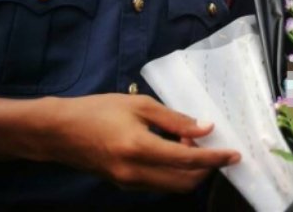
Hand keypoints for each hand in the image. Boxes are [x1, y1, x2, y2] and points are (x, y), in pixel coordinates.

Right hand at [40, 93, 239, 192]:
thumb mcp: (139, 105)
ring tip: (188, 139)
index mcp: (140, 149)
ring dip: (190, 169)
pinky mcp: (124, 184)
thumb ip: (175, 119)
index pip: (188, 160)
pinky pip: (158, 183)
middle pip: (184, 182)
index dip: (215, 158)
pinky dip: (174, 170)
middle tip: (209, 142)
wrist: (57, 131)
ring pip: (172, 186)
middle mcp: (135, 173)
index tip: (234, 154)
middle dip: (206, 168)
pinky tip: (173, 147)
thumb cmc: (97, 111)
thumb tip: (206, 128)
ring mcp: (128, 183)